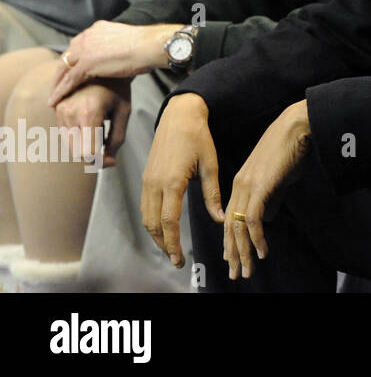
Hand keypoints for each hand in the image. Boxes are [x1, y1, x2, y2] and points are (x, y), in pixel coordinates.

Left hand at [50, 21, 179, 103]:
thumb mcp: (128, 41)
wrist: (151, 46)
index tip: (71, 71)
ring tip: (53, 97)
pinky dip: (60, 92)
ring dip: (57, 84)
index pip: (78, 45)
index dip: (73, 60)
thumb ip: (117, 46)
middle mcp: (88, 36)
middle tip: (57, 86)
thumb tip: (120, 56)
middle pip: (67, 56)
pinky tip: (55, 102)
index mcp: (97, 29)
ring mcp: (85, 49)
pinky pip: (69, 80)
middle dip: (61, 72)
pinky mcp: (86, 63)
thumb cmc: (148, 46)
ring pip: (64, 69)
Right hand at [53, 78, 131, 166]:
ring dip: (86, 147)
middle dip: (94, 157)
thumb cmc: (118, 88)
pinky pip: (65, 134)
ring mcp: (60, 110)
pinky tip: (93, 128)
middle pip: (78, 151)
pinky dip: (79, 138)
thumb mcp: (124, 112)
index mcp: (89, 113)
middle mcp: (69, 112)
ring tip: (103, 136)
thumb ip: (117, 139)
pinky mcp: (56, 109)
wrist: (101, 64)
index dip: (102, 162)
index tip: (113, 161)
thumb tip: (109, 162)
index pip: (89, 152)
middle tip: (110, 153)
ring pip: (70, 145)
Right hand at [140, 93, 222, 267]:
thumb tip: (220, 218)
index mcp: (172, 181)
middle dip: (163, 245)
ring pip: (145, 217)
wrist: (178, 115)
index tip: (179, 258)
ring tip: (169, 248)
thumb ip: (213, 193)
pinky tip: (163, 228)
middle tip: (176, 260)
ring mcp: (147, 181)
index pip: (168, 221)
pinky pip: (144, 206)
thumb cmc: (198, 137)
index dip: (173, 242)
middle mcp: (155, 183)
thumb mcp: (210, 164)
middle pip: (153, 224)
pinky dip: (151, 222)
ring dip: (156, 235)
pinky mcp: (146, 177)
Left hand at [223, 100, 311, 280]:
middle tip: (236, 273)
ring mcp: (248, 186)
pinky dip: (256, 237)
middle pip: (231, 226)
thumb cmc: (291, 149)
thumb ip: (271, 198)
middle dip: (233, 253)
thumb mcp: (279, 178)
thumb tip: (267, 219)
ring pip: (239, 227)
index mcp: (241, 182)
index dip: (230, 240)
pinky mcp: (259, 187)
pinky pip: (254, 219)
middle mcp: (239, 186)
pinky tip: (262, 251)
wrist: (296, 127)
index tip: (232, 258)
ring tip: (247, 270)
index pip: (231, 217)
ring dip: (243, 251)